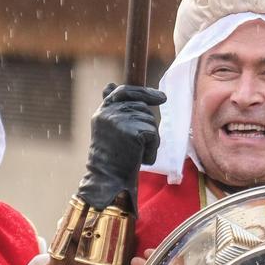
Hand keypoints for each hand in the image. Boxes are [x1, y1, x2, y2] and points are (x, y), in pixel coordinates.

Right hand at [77, 84, 165, 210]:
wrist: (108, 180)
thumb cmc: (111, 159)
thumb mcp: (108, 129)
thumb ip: (113, 109)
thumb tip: (110, 84)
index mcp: (102, 112)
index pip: (122, 92)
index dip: (142, 92)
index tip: (162, 97)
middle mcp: (108, 113)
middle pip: (141, 106)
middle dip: (149, 121)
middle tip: (149, 133)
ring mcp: (120, 120)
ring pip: (149, 121)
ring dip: (150, 138)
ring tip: (136, 153)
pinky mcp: (133, 131)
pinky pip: (153, 134)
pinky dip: (152, 148)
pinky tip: (141, 158)